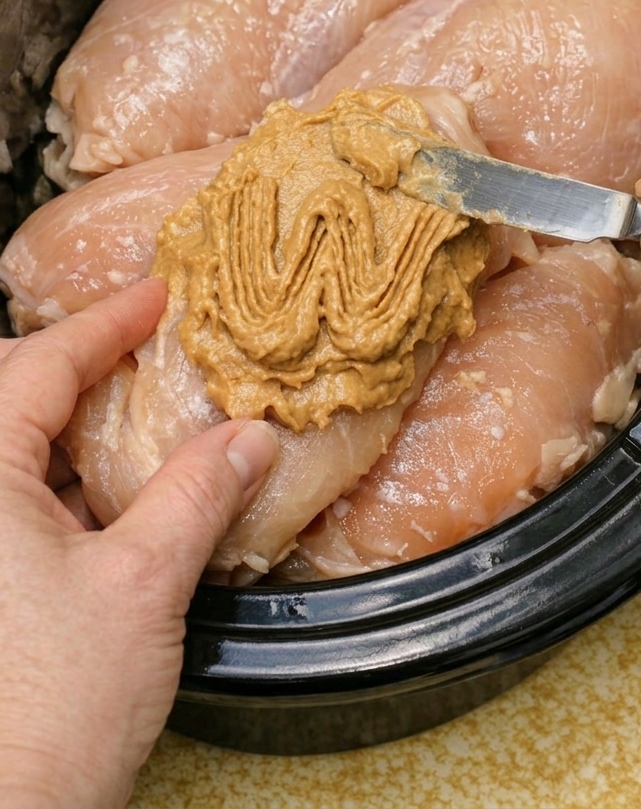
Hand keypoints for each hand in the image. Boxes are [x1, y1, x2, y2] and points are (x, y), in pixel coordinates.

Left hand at [0, 280, 276, 808]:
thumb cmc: (45, 717)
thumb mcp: (143, 584)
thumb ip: (195, 494)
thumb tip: (244, 441)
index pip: (38, 365)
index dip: (106, 322)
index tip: (155, 296)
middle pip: (12, 395)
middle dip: (80, 364)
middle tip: (147, 346)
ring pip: (14, 450)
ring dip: (77, 426)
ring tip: (146, 414)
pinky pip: (15, 501)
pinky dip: (67, 482)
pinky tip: (121, 493)